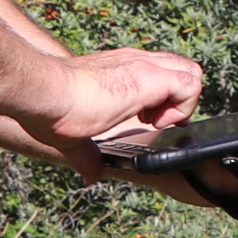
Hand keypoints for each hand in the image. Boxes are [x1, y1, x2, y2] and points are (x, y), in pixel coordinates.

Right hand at [24, 46, 203, 156]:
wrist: (46, 93)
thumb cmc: (51, 108)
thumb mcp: (75, 136)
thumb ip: (87, 156)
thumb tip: (90, 175)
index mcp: (121, 69)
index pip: (161, 71)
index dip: (164, 97)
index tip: (149, 118)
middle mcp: (136, 62)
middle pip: (182, 67)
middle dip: (179, 98)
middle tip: (156, 121)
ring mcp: (145, 66)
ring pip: (191, 72)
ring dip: (182, 103)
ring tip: (156, 123)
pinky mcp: (150, 76)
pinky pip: (191, 85)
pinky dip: (183, 108)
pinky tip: (156, 123)